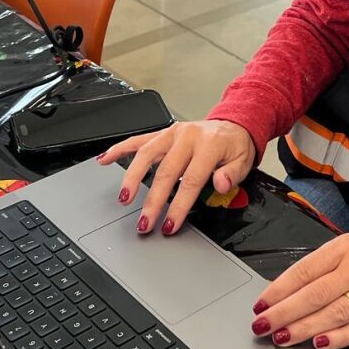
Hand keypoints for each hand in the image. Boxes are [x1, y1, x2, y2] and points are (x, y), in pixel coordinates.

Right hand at [96, 120, 255, 235]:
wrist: (233, 124)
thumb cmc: (235, 147)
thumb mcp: (244, 161)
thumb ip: (232, 174)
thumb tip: (221, 183)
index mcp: (208, 145)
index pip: (191, 180)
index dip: (179, 205)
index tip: (170, 224)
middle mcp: (187, 136)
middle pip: (165, 172)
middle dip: (153, 200)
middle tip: (145, 222)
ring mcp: (172, 133)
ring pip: (146, 154)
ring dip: (132, 177)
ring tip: (124, 198)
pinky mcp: (163, 133)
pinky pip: (138, 140)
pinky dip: (120, 149)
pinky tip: (105, 159)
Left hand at [250, 214, 348, 348]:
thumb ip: (323, 264)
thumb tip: (290, 286)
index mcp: (342, 249)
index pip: (303, 270)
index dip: (279, 289)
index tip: (260, 304)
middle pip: (313, 294)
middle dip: (283, 312)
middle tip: (262, 325)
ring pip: (332, 313)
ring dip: (304, 328)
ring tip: (283, 337)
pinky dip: (338, 338)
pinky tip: (320, 344)